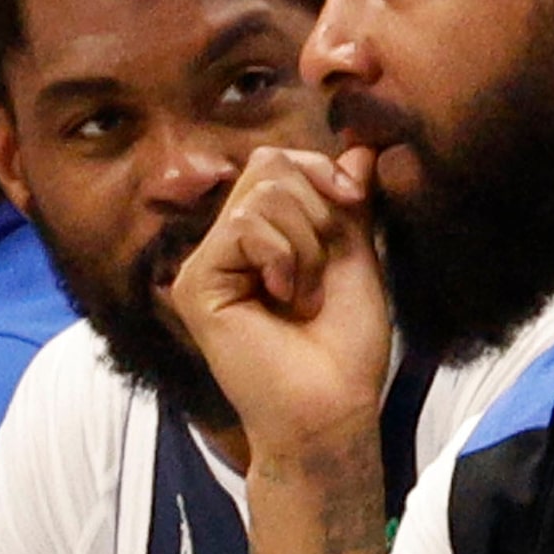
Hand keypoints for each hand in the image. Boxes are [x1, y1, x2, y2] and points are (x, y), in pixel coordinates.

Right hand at [164, 145, 390, 452]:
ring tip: (304, 295)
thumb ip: (349, 204)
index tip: (355, 200)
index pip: (280, 163)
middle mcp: (227, 244)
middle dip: (318, 212)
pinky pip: (244, 226)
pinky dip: (284, 258)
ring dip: (307, 244)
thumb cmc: (346, 344)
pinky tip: (283, 299)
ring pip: (261, 195)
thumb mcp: (356, 257)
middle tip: (323, 271)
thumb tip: (359, 147)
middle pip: (268, 165)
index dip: (322, 171)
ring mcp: (206, 262)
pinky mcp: (194, 281)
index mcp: (263, 236)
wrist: (332, 406)